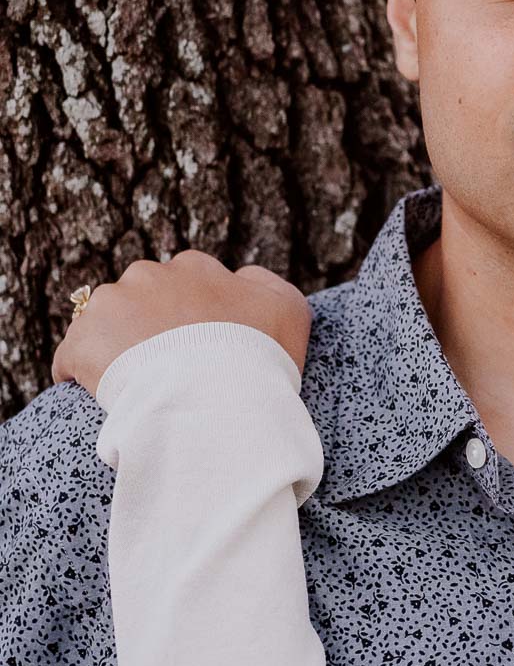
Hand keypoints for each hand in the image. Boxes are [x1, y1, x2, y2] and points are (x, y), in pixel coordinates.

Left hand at [52, 250, 311, 396]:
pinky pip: (73, 358)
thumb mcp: (288, 309)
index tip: (201, 344)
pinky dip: (83, 374)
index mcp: (195, 266)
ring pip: (107, 323)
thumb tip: (240, 275)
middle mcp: (149, 274)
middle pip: (144, 296)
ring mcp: (110, 305)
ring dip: (118, 346)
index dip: (195, 314)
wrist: (213, 399)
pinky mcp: (81, 342)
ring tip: (139, 383)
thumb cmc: (257, 357)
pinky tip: (103, 397)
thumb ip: (264, 282)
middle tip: (172, 365)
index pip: (186, 281)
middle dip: (151, 325)